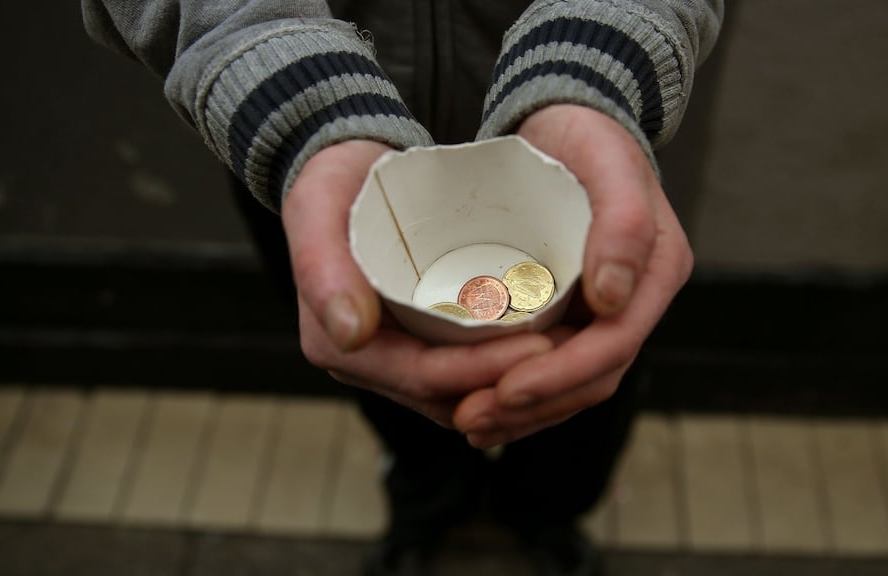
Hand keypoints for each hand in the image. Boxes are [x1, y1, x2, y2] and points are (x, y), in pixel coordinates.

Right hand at [282, 140, 553, 426]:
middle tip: (571, 349)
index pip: (422, 377)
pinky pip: (466, 368)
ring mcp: (391, 356)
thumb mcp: (316, 209)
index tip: (542, 346)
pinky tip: (547, 337)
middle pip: (448, 393)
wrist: (340, 169)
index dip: (483, 370)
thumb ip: (322, 268)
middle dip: (510, 379)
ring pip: (462, 390)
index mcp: (337, 342)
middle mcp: (365, 361)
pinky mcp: (416, 341)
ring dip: (513, 377)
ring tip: (568, 348)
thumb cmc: (329, 182)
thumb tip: (350, 334)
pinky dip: (504, 361)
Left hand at [452, 105, 694, 447]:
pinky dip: (518, 390)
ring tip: (468, 423)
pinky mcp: (573, 310)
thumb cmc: (589, 136)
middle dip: (534, 406)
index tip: (505, 390)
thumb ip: (622, 223)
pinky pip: (552, 364)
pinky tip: (477, 399)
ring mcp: (605, 310)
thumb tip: (614, 298)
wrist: (570, 120)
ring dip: (523, 412)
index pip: (613, 346)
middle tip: (472, 419)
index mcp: (657, 273)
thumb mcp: (608, 163)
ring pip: (572, 382)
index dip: (560, 377)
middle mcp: (636, 300)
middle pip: (592, 378)